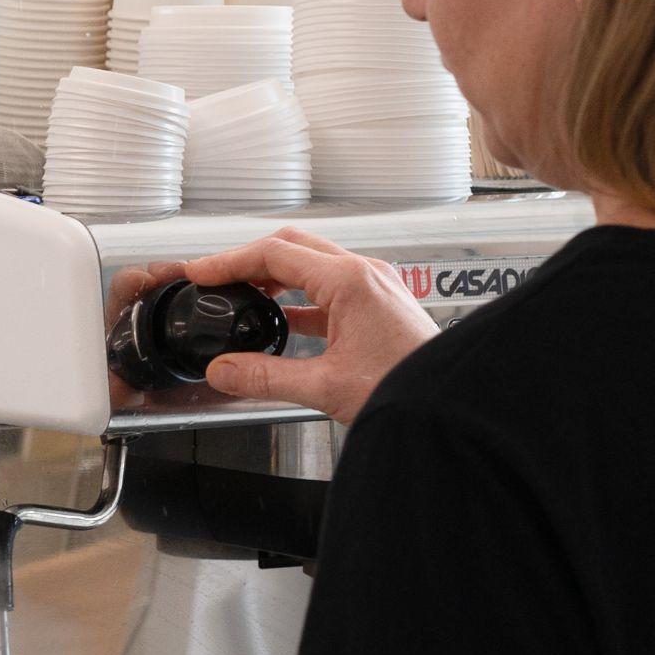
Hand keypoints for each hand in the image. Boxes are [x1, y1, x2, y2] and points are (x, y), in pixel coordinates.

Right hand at [111, 226, 435, 427]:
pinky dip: (300, 298)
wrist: (451, 406)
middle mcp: (365, 275)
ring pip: (313, 265)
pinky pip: (331, 289)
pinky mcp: (380, 306)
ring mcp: (375, 287)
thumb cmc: (408, 390)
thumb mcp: (326, 387)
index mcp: (350, 281)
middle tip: (217, 278)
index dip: (231, 260)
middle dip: (250, 259)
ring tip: (243, 295)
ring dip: (276, 276)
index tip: (202, 271)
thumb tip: (224, 371)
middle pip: (294, 247)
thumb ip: (266, 377)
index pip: (276, 253)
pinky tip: (282, 320)